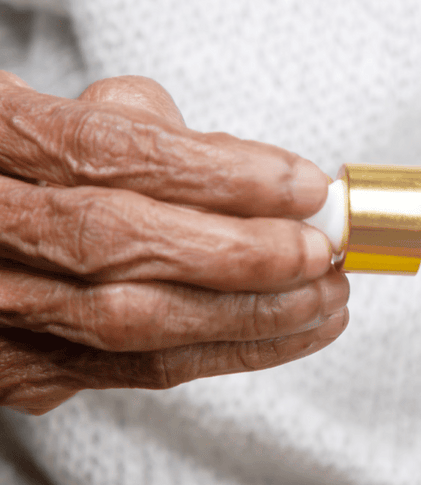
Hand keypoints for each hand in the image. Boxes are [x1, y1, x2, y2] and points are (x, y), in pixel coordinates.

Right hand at [0, 72, 347, 414]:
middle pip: (116, 243)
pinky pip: (139, 369)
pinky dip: (230, 351)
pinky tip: (292, 332)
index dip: (217, 173)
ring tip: (326, 297)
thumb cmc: (32, 164)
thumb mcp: (74, 115)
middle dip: (240, 252)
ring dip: (249, 314)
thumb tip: (262, 178)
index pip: (107, 152)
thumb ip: (153, 131)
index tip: (304, 185)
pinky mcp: (21, 368)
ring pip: (130, 323)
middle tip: (319, 251)